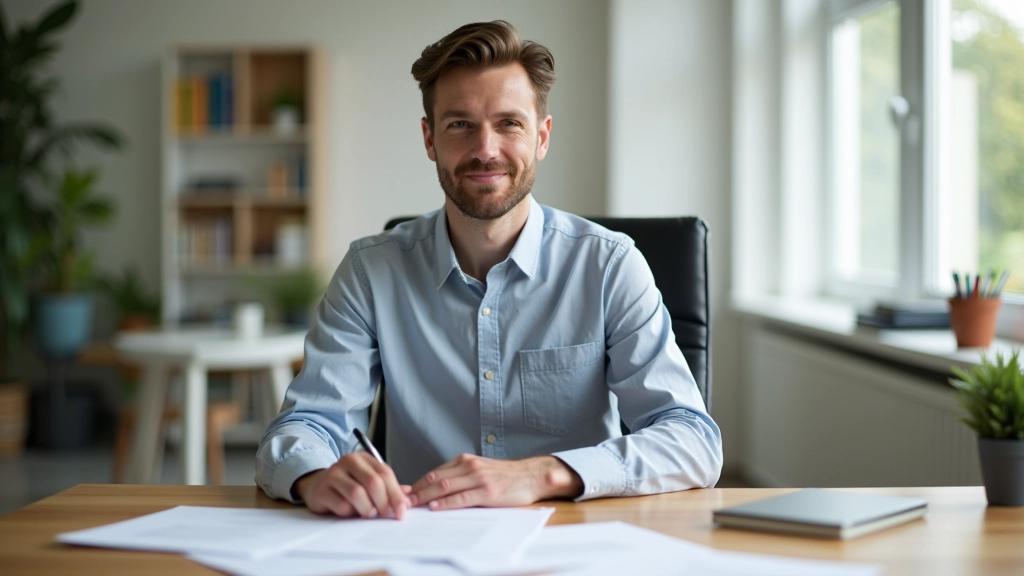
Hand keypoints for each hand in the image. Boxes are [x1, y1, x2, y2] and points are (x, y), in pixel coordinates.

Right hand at [294, 452, 410, 518]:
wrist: (316, 485)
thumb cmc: (348, 485)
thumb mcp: (369, 482)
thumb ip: (388, 488)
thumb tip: (408, 498)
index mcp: (364, 458)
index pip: (385, 473)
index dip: (396, 494)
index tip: (402, 511)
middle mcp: (348, 461)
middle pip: (373, 482)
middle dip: (383, 502)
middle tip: (384, 515)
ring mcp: (333, 474)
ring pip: (357, 494)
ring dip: (367, 509)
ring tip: (367, 513)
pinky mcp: (321, 490)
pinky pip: (342, 505)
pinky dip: (349, 513)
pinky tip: (349, 512)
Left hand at [408, 454, 582, 510]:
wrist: (531, 475)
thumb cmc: (506, 476)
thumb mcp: (480, 471)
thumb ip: (460, 476)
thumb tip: (437, 489)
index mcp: (465, 461)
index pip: (434, 472)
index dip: (417, 484)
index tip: (403, 493)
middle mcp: (469, 466)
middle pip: (435, 479)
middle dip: (416, 491)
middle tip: (401, 501)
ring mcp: (478, 478)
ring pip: (444, 486)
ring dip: (425, 497)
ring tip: (412, 506)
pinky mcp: (487, 491)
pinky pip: (461, 497)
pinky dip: (446, 503)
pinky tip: (435, 507)